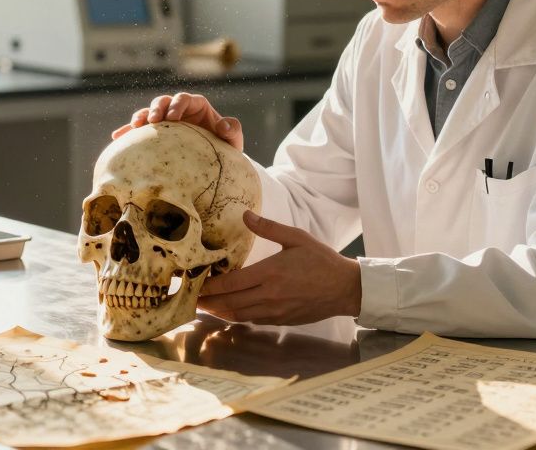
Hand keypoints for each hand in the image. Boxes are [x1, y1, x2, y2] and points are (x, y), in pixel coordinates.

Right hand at [110, 92, 243, 150]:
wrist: (214, 161)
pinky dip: (128, 132)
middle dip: (156, 108)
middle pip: (163, 102)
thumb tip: (223, 125)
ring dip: (140, 117)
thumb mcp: (233, 139)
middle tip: (153, 119)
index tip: (173, 117)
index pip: (185, 99)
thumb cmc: (225, 147)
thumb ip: (232, 129)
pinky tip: (117, 137)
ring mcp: (165, 121)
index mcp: (196, 106)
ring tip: (135, 126)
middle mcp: (178, 110)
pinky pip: (139, 131)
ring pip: (149, 112)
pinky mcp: (155, 133)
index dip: (178, 105)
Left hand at [197, 211, 360, 324]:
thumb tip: (245, 215)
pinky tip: (229, 312)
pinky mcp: (281, 320)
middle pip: (229, 303)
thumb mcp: (296, 238)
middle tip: (190, 298)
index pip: (231, 283)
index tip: (195, 282)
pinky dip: (237, 317)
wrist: (345, 288)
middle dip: (208, 302)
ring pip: (238, 315)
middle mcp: (269, 295)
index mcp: (270, 273)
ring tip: (204, 307)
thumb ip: (268, 227)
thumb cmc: (321, 260)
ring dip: (219, 312)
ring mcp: (275, 311)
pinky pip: (252, 320)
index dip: (210, 285)